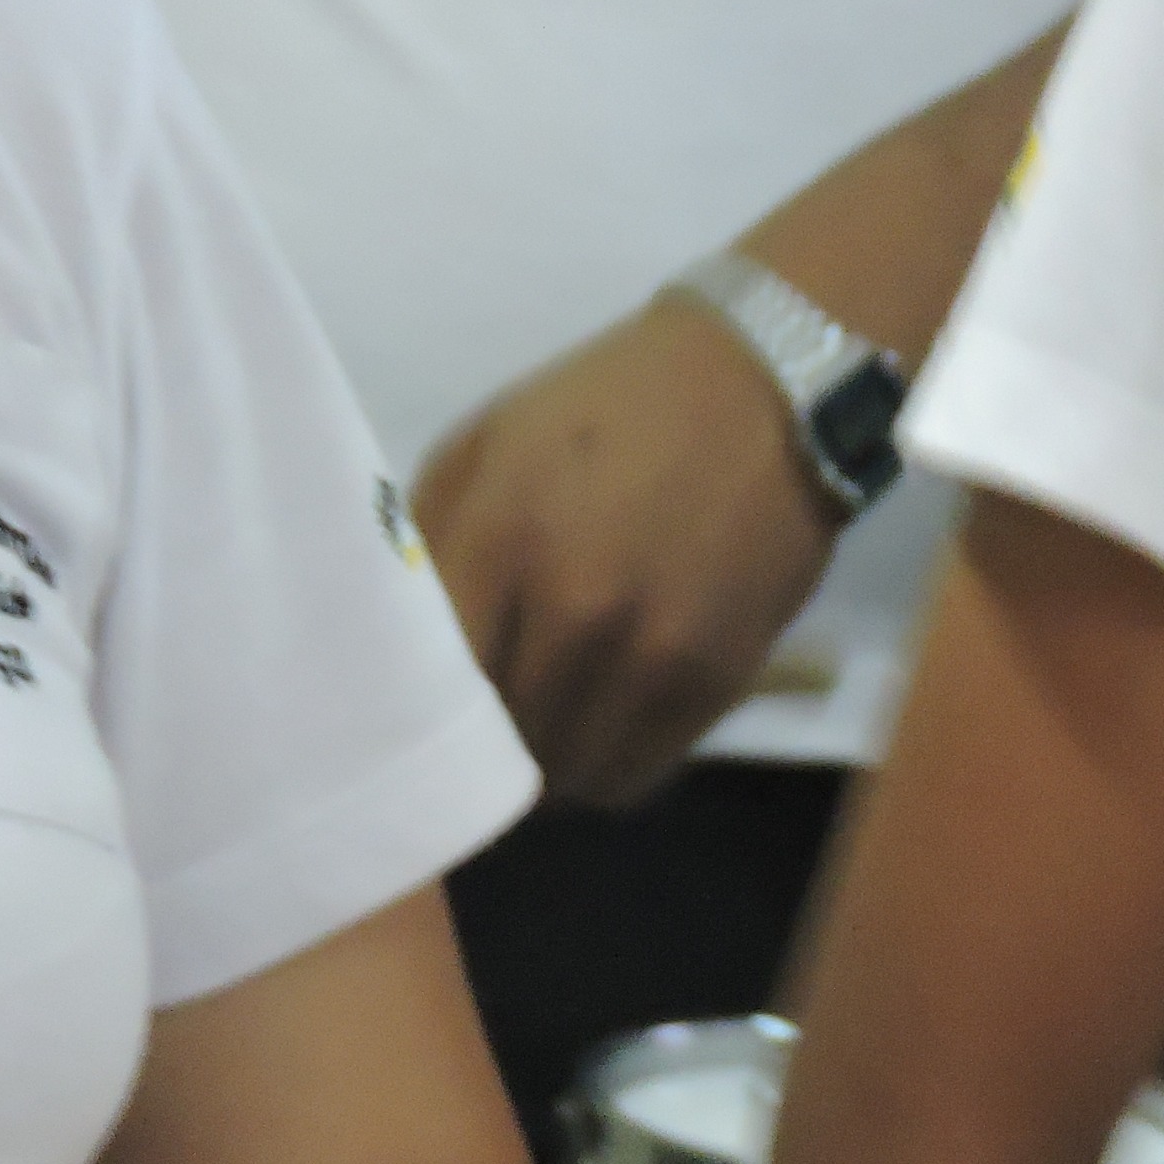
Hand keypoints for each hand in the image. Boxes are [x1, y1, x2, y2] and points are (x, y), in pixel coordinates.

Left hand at [413, 296, 843, 806]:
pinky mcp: (714, 684)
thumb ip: (434, 540)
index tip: (421, 719)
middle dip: (486, 745)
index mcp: (502, 537)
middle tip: (484, 729)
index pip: (435, 683)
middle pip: (500, 743)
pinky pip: (634, 774)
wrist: (764, 389)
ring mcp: (652, 655)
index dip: (422, 714)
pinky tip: (601, 726)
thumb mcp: (489, 442)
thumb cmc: (608, 408)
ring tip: (544, 729)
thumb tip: (399, 642)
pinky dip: (607, 766)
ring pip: (566, 773)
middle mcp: (577, 609)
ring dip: (546, 766)